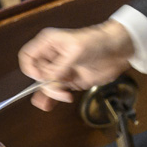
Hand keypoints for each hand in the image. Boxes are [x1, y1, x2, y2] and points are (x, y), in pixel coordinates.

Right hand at [19, 21, 135, 110]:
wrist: (118, 50)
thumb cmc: (98, 41)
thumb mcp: (76, 51)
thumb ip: (60, 66)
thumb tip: (50, 80)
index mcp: (49, 43)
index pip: (28, 56)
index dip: (30, 68)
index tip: (40, 76)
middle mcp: (53, 57)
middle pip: (37, 74)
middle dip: (47, 83)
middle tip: (61, 85)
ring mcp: (61, 70)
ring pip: (45, 85)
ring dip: (50, 93)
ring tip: (62, 96)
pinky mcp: (70, 81)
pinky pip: (56, 92)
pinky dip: (52, 99)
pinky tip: (49, 105)